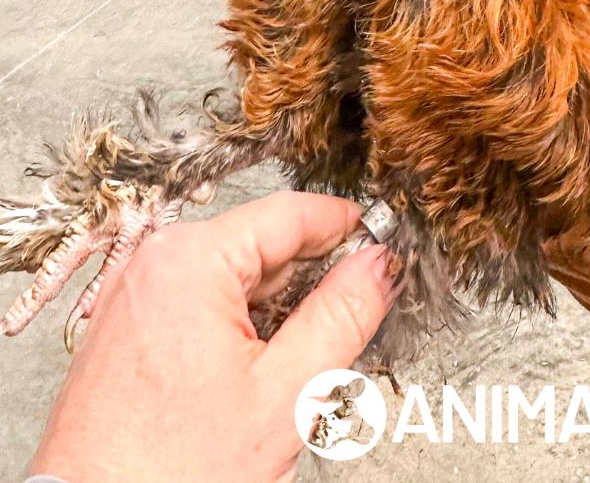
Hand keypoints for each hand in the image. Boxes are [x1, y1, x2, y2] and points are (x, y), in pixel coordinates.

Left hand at [30, 192, 398, 482]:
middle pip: (262, 246)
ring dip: (274, 313)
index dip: (346, 227)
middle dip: (308, 284)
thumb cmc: (171, 472)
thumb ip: (343, 315)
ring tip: (288, 374)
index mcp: (191, 259)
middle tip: (345, 328)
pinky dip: (235, 327)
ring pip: (233, 278)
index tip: (384, 244)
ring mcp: (133, 292)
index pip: (291, 213)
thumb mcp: (284, 392)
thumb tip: (379, 264)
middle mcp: (155, 260)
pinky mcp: (123, 325)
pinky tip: (247, 379)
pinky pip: (198, 302)